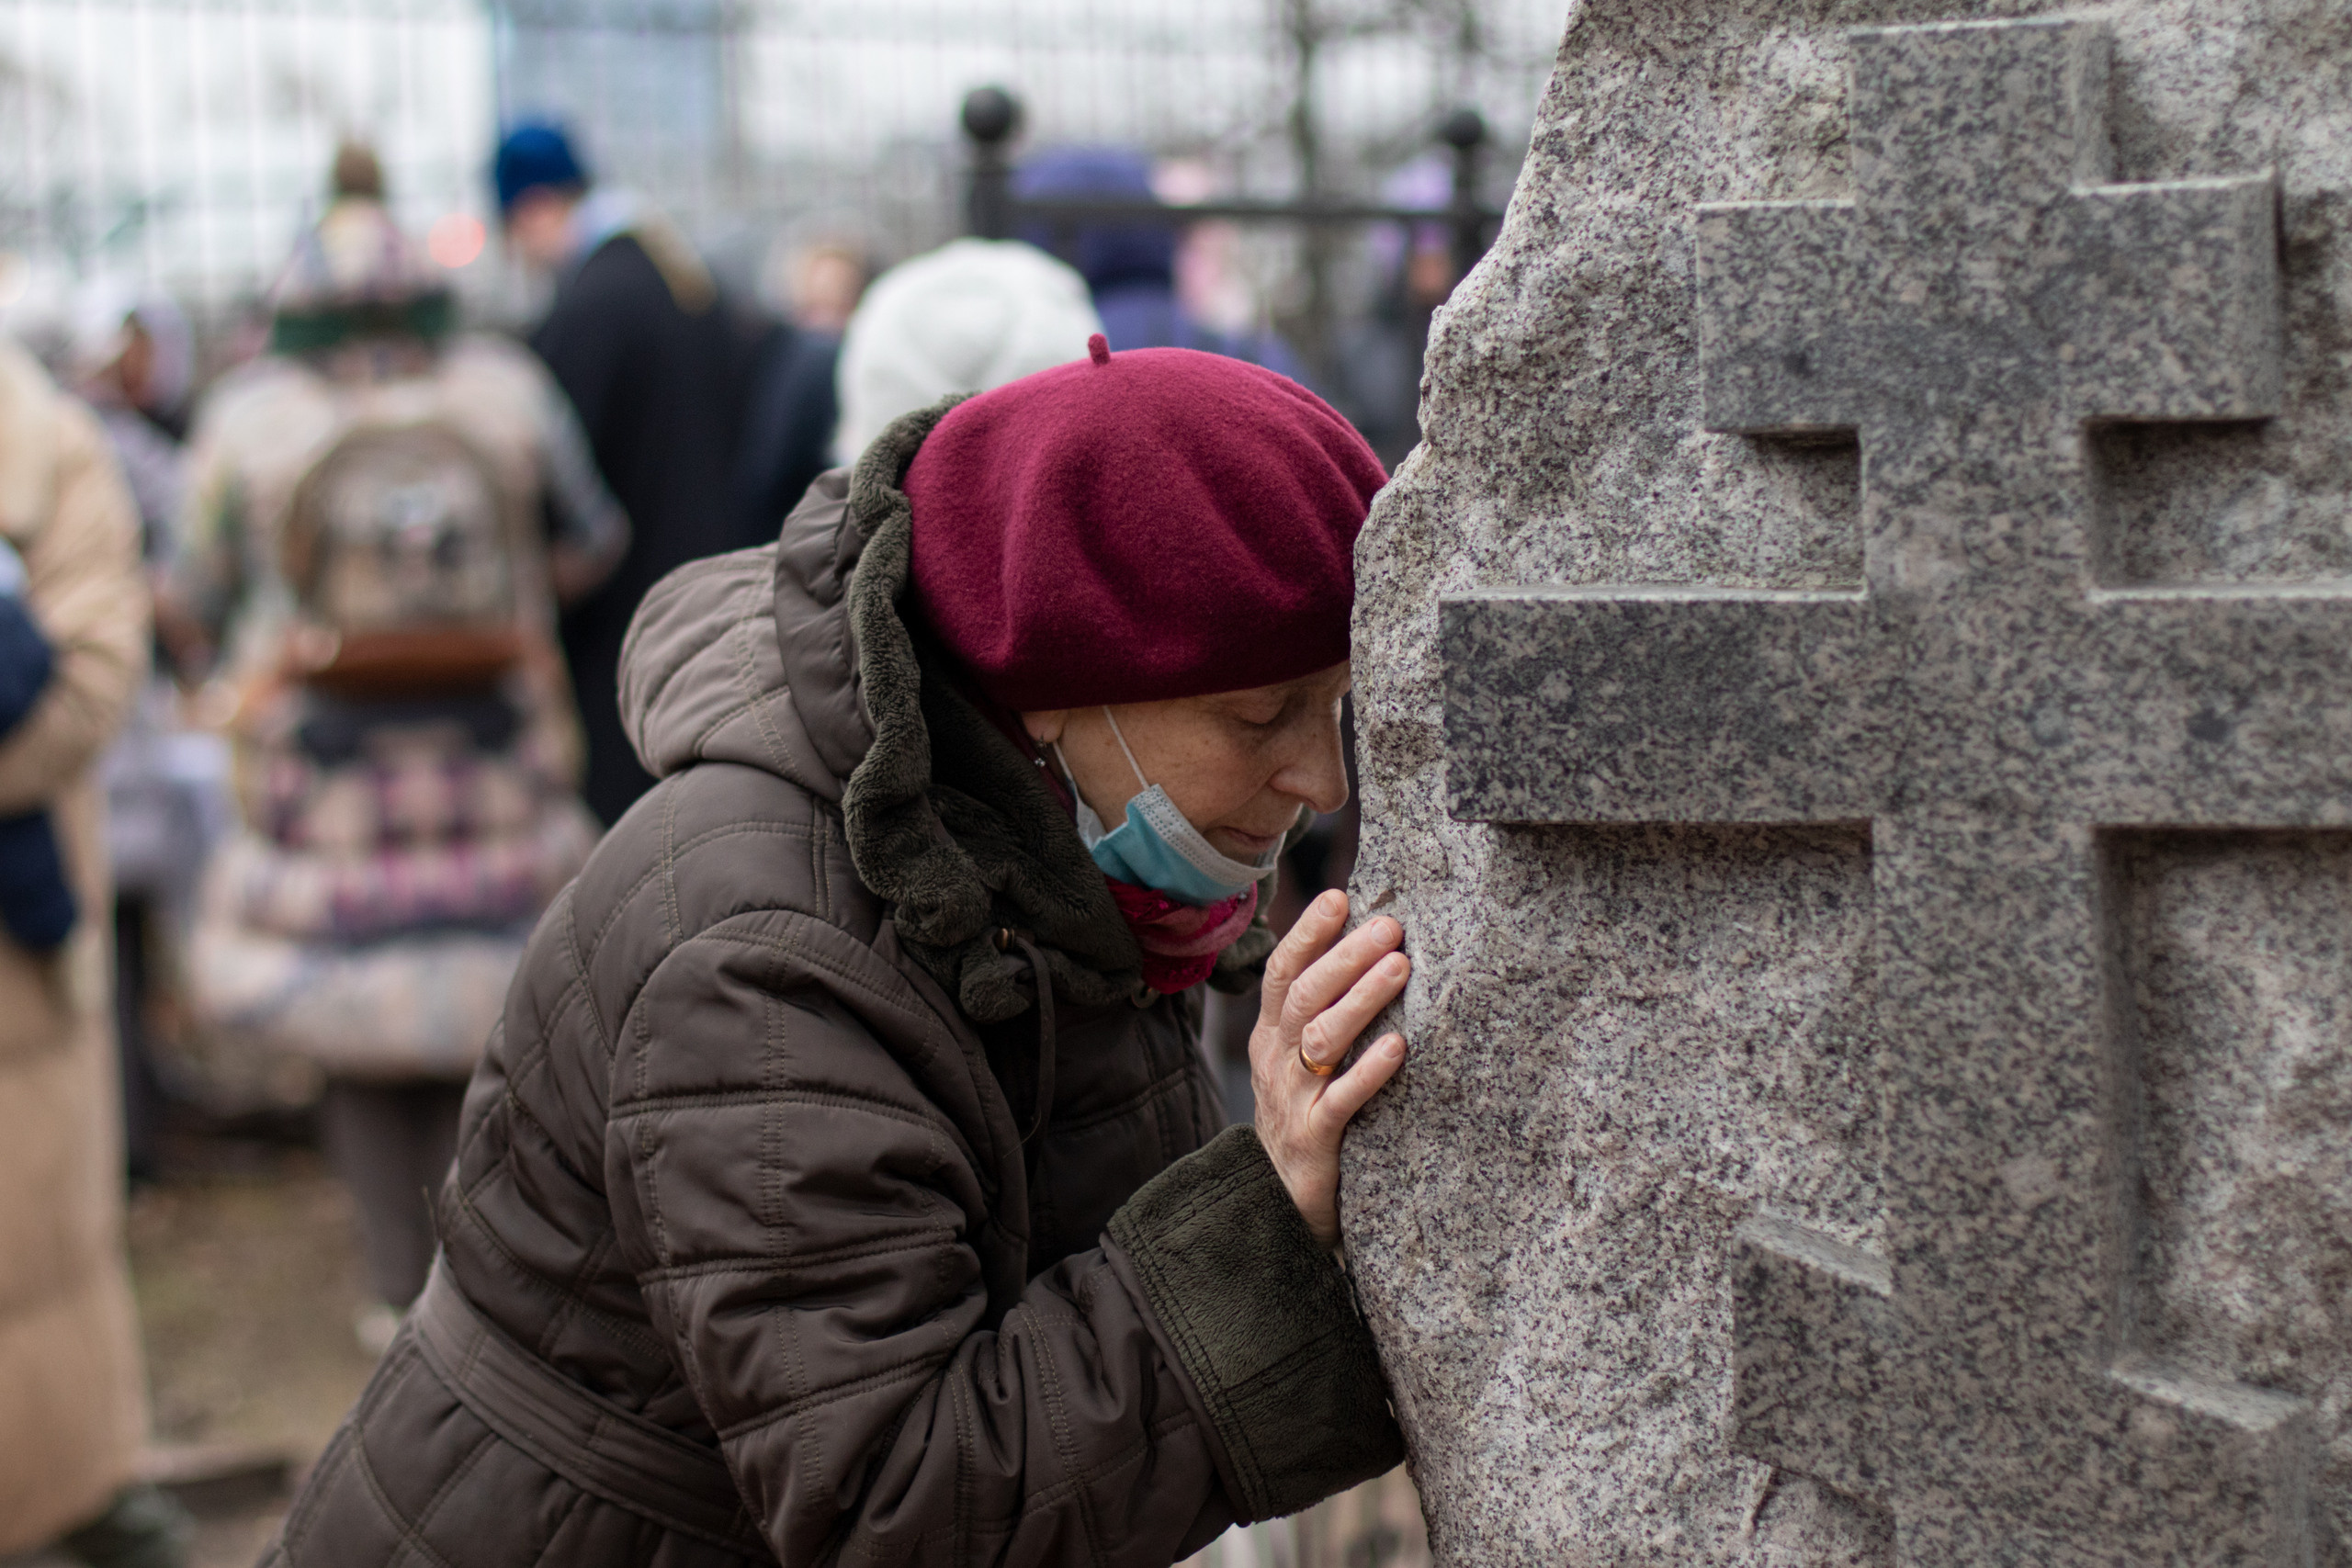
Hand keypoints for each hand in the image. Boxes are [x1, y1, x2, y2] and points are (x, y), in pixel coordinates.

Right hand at [1250, 890, 1408, 1249]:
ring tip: (1399, 968)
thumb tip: (1367, 949)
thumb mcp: (1300, 1062)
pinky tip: (1397, 1047)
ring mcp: (1291, 1100)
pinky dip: (1367, 1072)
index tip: (1340, 898)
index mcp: (1271, 1036)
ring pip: (1319, 1039)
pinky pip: (1338, 1101)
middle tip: (1388, 926)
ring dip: (1361, 1000)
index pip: (1282, 972)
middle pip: (1304, 996)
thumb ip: (1322, 1012)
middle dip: (1346, 957)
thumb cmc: (1305, 1118)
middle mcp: (1275, 1061)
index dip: (1307, 934)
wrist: (1277, 1204)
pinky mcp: (1313, 1140)